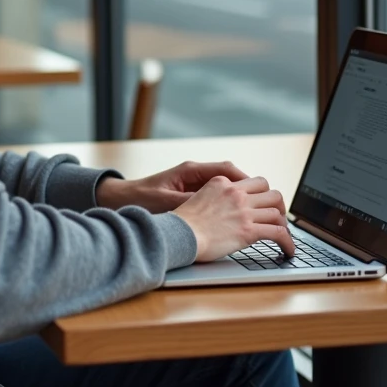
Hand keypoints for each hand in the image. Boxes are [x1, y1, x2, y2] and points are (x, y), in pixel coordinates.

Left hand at [95, 160, 250, 213]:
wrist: (122, 200)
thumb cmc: (142, 200)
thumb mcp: (167, 202)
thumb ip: (190, 203)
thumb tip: (214, 207)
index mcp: (190, 171)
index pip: (225, 169)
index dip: (244, 180)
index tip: (258, 193)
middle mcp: (194, 173)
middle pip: (230, 175)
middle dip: (248, 188)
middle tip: (265, 203)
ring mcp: (193, 183)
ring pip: (225, 186)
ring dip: (240, 196)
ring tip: (256, 211)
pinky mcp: (191, 194)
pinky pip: (216, 196)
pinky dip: (228, 204)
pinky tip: (236, 217)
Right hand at [172, 176, 294, 261]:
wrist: (178, 234)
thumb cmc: (182, 223)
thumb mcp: (197, 199)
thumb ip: (214, 199)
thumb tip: (222, 211)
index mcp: (222, 183)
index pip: (251, 182)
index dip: (261, 194)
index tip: (262, 204)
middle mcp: (235, 193)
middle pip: (270, 191)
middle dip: (277, 204)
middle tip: (278, 216)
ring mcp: (244, 211)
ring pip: (277, 211)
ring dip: (283, 224)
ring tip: (284, 235)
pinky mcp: (248, 230)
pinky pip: (278, 233)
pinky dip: (288, 242)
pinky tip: (288, 250)